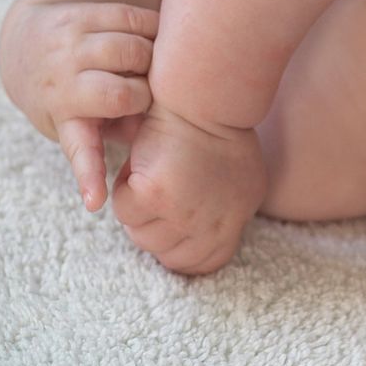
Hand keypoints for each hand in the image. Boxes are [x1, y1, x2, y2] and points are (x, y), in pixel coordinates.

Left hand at [0, 0, 158, 209]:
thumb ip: (128, 128)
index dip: (90, 175)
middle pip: (121, 93)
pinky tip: (160, 41)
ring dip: (155, 60)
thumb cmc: (73, 97)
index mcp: (64, 118)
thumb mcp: (88, 123)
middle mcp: (62, 81)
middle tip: (153, 96)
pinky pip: (134, 20)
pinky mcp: (83, 14)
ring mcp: (70, 44)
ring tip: (159, 67)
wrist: (29, 44)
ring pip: (132, 51)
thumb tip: (163, 131)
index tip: (95, 201)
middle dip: (148, 96)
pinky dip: (156, 31)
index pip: (80, 150)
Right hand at [112, 105, 266, 274]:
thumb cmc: (219, 130)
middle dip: (153, 228)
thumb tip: (199, 234)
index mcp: (235, 222)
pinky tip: (140, 165)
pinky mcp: (157, 197)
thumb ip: (223, 213)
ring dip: (138, 207)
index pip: (204, 264)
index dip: (179, 252)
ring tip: (151, 173)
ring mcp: (186, 215)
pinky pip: (125, 211)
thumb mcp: (241, 180)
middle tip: (153, 195)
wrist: (204, 101)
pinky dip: (124, 188)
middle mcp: (214, 226)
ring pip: (141, 235)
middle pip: (168, 256)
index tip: (167, 227)